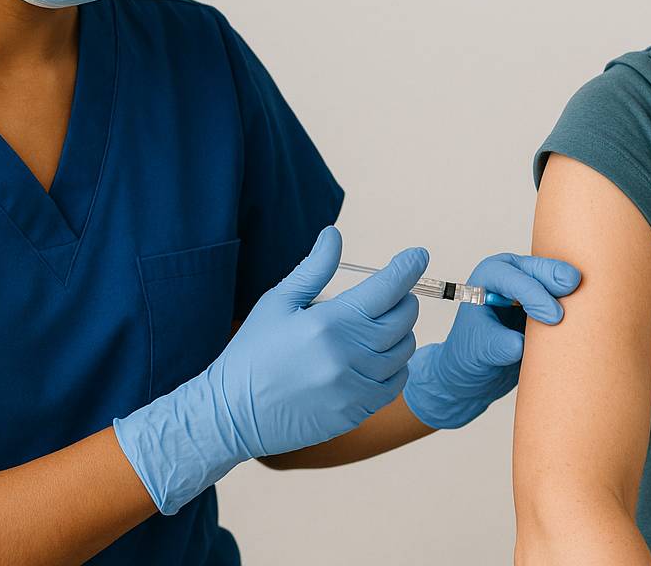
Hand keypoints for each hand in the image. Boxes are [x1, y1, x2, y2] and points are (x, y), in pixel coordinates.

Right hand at [113, 226, 425, 513]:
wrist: (232, 415)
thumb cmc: (252, 353)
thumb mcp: (277, 303)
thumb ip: (313, 269)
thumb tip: (334, 235)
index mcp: (329, 322)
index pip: (387, 288)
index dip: (408, 267)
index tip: (418, 255)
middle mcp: (347, 355)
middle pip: (403, 318)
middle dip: (403, 299)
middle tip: (391, 295)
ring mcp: (354, 387)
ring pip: (404, 351)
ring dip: (400, 333)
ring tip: (378, 327)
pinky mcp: (356, 412)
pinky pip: (395, 383)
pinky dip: (395, 366)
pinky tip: (377, 358)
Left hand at [402, 253, 580, 429]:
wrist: (476, 374)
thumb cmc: (468, 356)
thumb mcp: (477, 352)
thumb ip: (496, 346)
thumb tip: (519, 344)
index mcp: (490, 278)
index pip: (513, 278)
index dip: (533, 293)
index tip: (552, 315)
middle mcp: (512, 276)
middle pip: (538, 269)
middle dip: (556, 275)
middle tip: (574, 285)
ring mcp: (533, 289)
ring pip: (555, 281)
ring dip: (571, 289)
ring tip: (588, 299)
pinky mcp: (548, 305)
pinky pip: (565, 300)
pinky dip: (576, 305)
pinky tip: (589, 314)